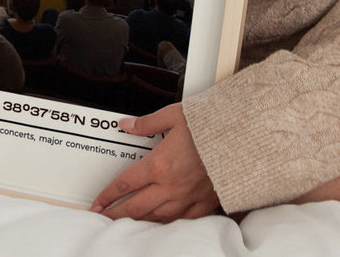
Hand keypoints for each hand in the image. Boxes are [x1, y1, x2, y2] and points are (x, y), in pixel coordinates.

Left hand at [90, 104, 218, 221]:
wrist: (240, 138)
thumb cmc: (210, 126)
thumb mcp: (173, 116)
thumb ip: (147, 123)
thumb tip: (127, 125)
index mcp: (159, 164)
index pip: (125, 184)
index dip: (108, 195)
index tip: (98, 202)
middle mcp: (170, 186)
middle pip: (136, 207)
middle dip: (116, 214)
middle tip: (104, 218)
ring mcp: (187, 197)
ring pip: (156, 217)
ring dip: (139, 221)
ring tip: (128, 222)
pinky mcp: (204, 202)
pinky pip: (182, 220)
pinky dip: (169, 223)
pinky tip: (162, 222)